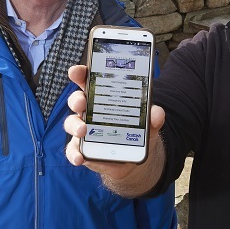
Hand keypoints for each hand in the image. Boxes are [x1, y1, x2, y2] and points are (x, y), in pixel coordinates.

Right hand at [63, 64, 166, 191]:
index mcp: (101, 97)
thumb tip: (157, 113)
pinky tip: (80, 157)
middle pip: (77, 101)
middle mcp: (89, 111)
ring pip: (72, 124)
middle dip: (76, 99)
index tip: (77, 71)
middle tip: (82, 103)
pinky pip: (73, 151)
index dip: (80, 74)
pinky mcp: (82, 149)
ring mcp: (83, 130)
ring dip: (75, 126)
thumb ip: (153, 117)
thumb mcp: (148, 122)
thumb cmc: (135, 131)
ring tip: (83, 131)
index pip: (88, 81)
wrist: (133, 157)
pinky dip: (74, 154)